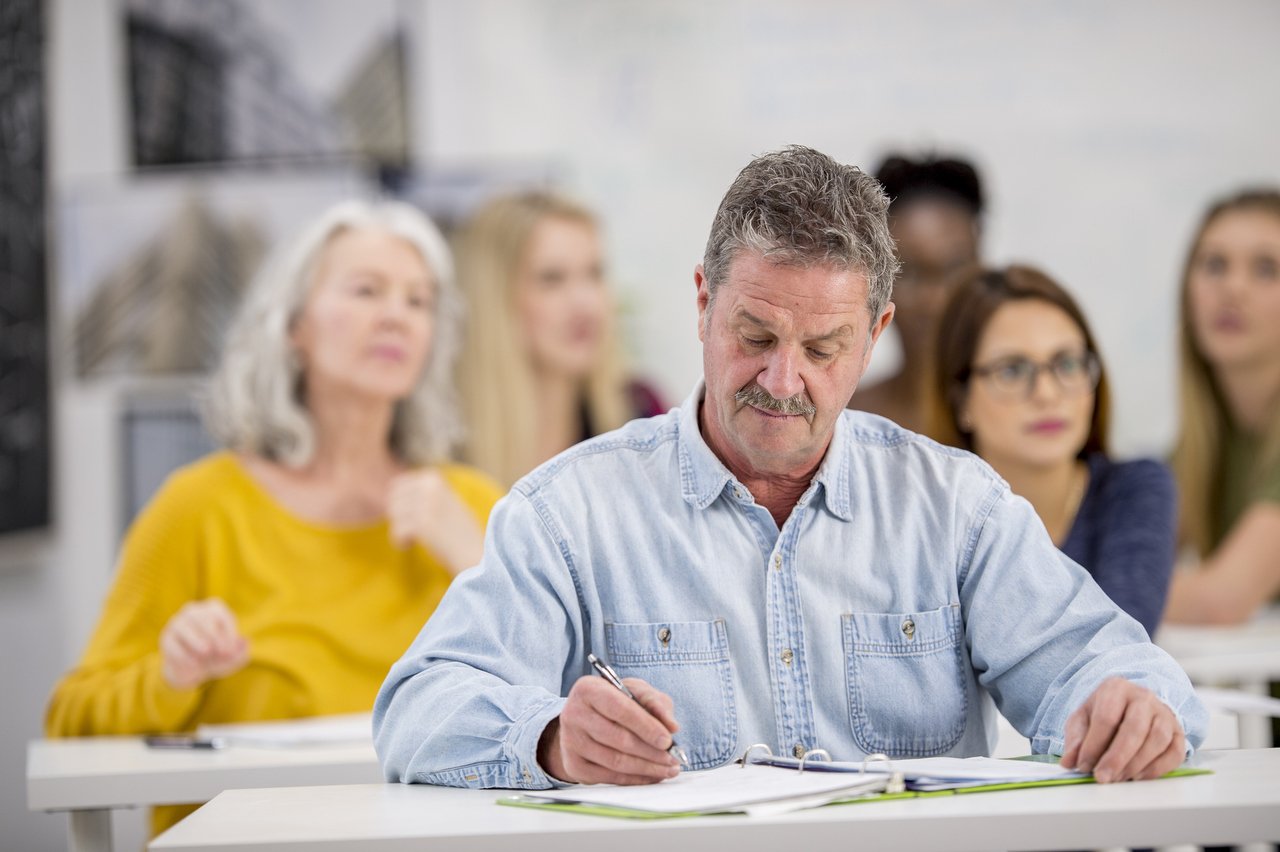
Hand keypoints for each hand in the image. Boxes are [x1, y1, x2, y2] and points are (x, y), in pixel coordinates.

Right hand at [159, 598, 249, 689]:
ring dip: (197, 641)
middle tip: (222, 652)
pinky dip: (184, 655)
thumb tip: (245, 642)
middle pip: (202, 618)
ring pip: (184, 627)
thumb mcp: (230, 658)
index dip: (227, 631)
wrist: (192, 671)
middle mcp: (192, 612)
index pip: (220, 614)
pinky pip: (172, 645)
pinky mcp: (166, 639)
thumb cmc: (216, 658)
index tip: (230, 650)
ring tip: (206, 653)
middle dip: (214, 635)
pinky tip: (194, 664)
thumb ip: (240, 652)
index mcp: (212, 609)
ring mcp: (176, 624)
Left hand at [387, 469, 483, 574]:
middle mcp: (430, 487)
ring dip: (401, 530)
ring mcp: (427, 504)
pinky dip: (401, 542)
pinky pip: (397, 530)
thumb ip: (422, 494)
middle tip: (415, 531)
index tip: (416, 520)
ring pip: (394, 515)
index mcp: (433, 479)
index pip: (397, 486)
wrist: (475, 554)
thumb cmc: (459, 533)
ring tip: (416, 538)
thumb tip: (391, 492)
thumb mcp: (443, 502)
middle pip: (393, 501)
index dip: (401, 506)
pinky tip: (411, 546)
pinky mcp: (423, 523)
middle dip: (399, 518)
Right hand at [539, 676, 681, 784]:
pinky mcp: (574, 765)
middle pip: (618, 739)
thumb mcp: (635, 691)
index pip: (620, 710)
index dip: (646, 726)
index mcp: (589, 690)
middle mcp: (574, 714)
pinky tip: (652, 776)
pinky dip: (635, 779)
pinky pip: (609, 777)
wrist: (584, 719)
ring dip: (647, 768)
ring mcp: (571, 742)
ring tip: (668, 769)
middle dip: (651, 752)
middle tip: (673, 758)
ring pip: (615, 761)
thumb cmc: (615, 702)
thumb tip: (672, 726)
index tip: (667, 740)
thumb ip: (655, 703)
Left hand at [1060, 676, 1185, 782]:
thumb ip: (1075, 739)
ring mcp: (1164, 713)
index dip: (1094, 745)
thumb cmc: (1105, 712)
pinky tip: (1138, 777)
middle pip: (1134, 728)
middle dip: (1116, 758)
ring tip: (1119, 778)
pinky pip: (1174, 752)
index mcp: (1115, 688)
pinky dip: (1157, 769)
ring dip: (1136, 764)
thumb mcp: (1083, 719)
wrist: (1132, 705)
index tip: (1084, 766)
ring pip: (1156, 740)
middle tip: (1103, 778)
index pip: (1106, 718)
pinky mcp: (1178, 732)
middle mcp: (1143, 697)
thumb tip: (1069, 762)